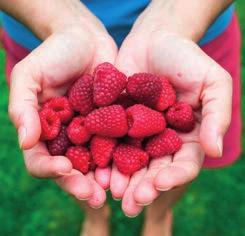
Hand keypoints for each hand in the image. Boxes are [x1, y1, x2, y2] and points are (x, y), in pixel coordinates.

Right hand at [8, 13, 116, 207]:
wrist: (85, 39)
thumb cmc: (54, 54)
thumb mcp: (30, 76)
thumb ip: (23, 108)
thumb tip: (25, 143)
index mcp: (44, 131)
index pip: (42, 160)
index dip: (51, 169)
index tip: (64, 171)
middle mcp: (68, 137)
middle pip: (71, 169)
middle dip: (81, 184)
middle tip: (96, 197)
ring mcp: (91, 132)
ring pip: (96, 162)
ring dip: (104, 178)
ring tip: (115, 190)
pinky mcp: (112, 123)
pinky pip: (117, 143)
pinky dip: (122, 157)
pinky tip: (132, 167)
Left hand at [110, 13, 231, 215]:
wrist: (155, 40)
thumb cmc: (187, 58)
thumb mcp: (213, 83)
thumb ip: (216, 116)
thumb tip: (215, 150)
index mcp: (187, 135)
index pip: (184, 164)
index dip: (173, 176)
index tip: (159, 184)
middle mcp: (162, 139)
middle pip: (154, 169)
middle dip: (143, 187)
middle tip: (130, 203)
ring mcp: (138, 132)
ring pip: (131, 162)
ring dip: (122, 180)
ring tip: (110, 193)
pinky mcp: (117, 122)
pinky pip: (110, 143)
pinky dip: (104, 157)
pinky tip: (96, 170)